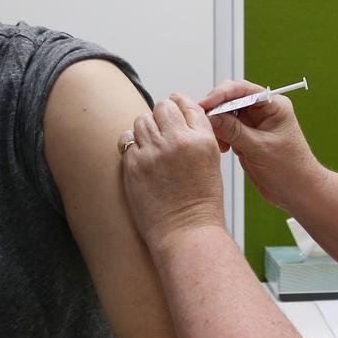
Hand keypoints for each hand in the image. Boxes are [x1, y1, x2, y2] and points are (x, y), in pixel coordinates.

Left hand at [120, 93, 225, 249]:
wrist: (185, 233)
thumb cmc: (200, 204)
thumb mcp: (211, 162)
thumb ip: (197, 136)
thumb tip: (178, 115)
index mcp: (203, 140)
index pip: (187, 104)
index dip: (178, 105)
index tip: (174, 111)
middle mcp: (179, 141)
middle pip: (162, 107)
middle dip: (161, 116)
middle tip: (162, 132)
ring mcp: (155, 152)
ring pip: (142, 120)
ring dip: (145, 129)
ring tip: (151, 147)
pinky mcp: (134, 164)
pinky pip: (126, 139)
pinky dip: (131, 144)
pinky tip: (139, 156)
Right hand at [199, 80, 324, 209]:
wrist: (297, 192)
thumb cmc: (292, 169)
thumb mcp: (260, 148)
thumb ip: (234, 131)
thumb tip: (212, 116)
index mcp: (274, 105)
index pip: (243, 90)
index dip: (222, 94)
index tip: (207, 104)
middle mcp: (263, 111)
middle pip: (232, 99)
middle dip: (216, 109)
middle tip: (203, 121)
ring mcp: (254, 125)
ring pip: (226, 115)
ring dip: (217, 124)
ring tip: (215, 139)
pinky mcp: (246, 138)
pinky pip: (226, 130)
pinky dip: (219, 136)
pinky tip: (221, 147)